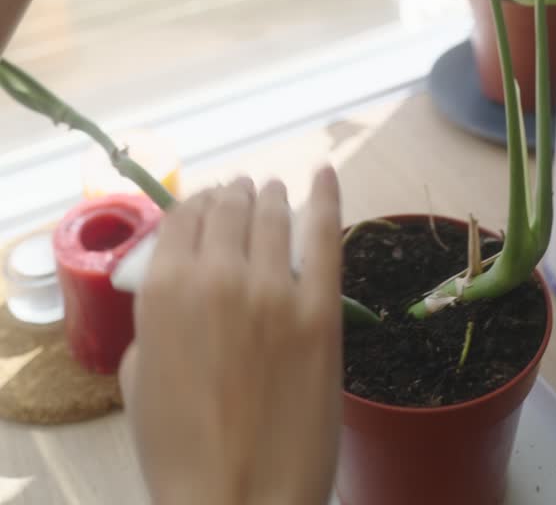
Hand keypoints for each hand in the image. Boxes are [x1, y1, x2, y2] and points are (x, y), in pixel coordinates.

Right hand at [120, 169, 341, 504]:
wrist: (239, 500)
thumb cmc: (180, 454)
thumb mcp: (140, 380)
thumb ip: (156, 321)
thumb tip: (178, 290)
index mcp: (164, 290)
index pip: (182, 218)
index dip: (196, 207)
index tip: (207, 207)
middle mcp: (216, 275)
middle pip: (229, 208)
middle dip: (234, 196)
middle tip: (243, 194)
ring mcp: (272, 290)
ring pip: (273, 214)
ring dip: (271, 196)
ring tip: (274, 191)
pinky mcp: (320, 310)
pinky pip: (325, 235)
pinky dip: (325, 196)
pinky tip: (324, 173)